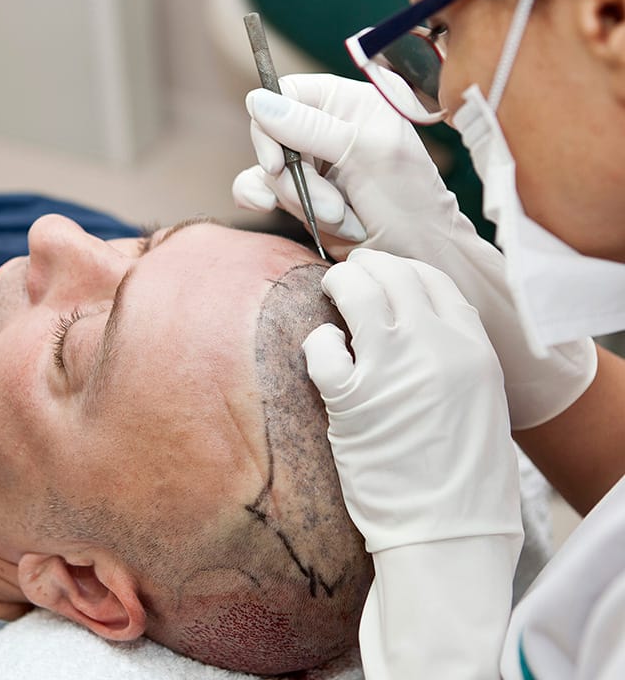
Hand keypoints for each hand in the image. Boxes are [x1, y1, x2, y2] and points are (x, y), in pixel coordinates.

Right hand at [234, 72, 595, 428]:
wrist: (436, 289)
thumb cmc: (419, 220)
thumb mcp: (369, 161)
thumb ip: (313, 127)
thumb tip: (256, 98)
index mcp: (363, 113)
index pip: (295, 91)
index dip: (280, 114)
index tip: (284, 145)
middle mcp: (341, 142)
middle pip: (274, 131)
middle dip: (287, 162)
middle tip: (322, 192)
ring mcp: (326, 180)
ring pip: (267, 168)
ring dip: (287, 193)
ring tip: (335, 218)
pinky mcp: (316, 217)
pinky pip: (271, 199)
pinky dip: (277, 210)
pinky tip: (307, 224)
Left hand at [303, 249, 521, 678]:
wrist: (448, 534)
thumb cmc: (466, 479)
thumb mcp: (482, 403)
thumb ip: (455, 357)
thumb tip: (418, 325)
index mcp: (475, 351)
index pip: (434, 282)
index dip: (402, 270)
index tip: (384, 271)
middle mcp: (437, 348)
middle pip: (394, 276)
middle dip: (366, 267)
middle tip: (349, 274)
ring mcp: (393, 369)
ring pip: (358, 292)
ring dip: (339, 285)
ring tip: (330, 291)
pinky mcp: (352, 398)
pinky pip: (323, 346)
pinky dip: (318, 343)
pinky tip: (323, 353)